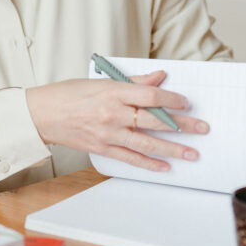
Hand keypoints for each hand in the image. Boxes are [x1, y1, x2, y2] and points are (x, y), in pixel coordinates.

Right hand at [25, 70, 208, 172]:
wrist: (43, 113)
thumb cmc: (69, 93)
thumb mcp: (102, 80)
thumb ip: (133, 82)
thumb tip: (159, 78)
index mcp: (113, 91)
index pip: (151, 96)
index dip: (172, 100)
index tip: (186, 103)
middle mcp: (113, 113)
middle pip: (155, 121)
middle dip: (182, 126)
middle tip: (202, 129)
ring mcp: (108, 133)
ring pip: (147, 143)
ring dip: (172, 149)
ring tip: (192, 153)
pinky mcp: (102, 148)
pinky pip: (130, 158)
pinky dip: (149, 164)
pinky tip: (165, 167)